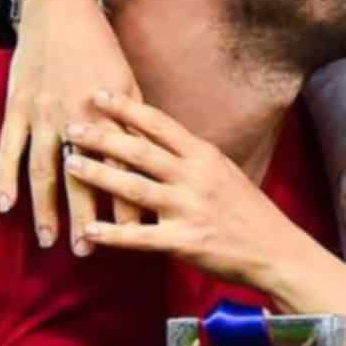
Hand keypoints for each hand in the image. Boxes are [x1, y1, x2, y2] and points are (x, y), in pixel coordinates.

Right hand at [0, 0, 143, 251]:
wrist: (58, 12)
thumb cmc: (100, 50)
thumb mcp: (127, 82)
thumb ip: (136, 122)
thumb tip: (151, 160)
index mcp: (108, 114)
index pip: (122, 169)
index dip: (127, 202)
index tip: (136, 236)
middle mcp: (75, 118)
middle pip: (81, 177)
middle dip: (84, 217)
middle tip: (87, 253)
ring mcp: (41, 114)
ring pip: (43, 169)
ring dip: (45, 208)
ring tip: (48, 240)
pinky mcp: (16, 108)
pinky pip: (9, 149)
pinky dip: (5, 177)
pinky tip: (6, 206)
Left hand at [61, 93, 315, 292]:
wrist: (276, 250)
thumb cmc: (248, 212)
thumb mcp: (223, 172)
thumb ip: (191, 157)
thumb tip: (157, 138)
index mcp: (204, 156)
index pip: (159, 124)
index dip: (126, 107)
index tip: (98, 94)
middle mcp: (195, 177)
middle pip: (140, 150)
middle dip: (102, 136)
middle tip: (71, 126)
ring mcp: (189, 209)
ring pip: (134, 187)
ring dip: (98, 175)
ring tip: (69, 165)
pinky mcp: (185, 242)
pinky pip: (141, 237)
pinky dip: (112, 233)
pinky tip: (89, 229)